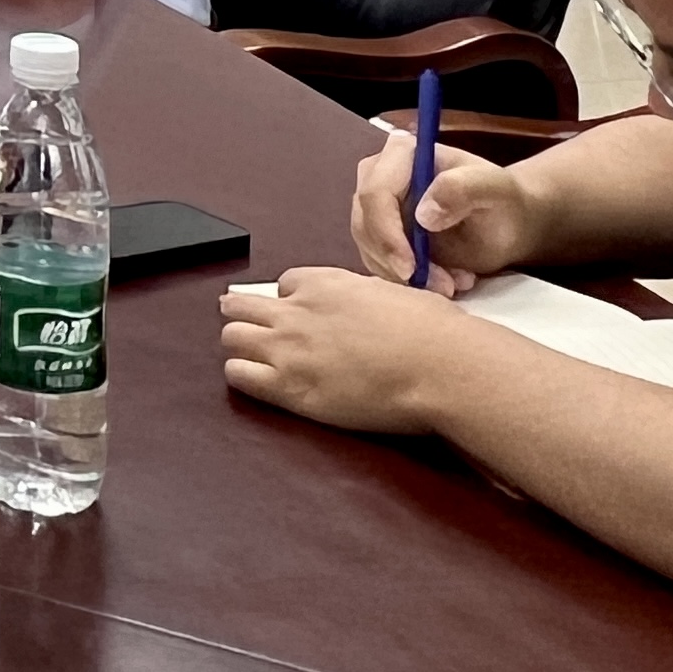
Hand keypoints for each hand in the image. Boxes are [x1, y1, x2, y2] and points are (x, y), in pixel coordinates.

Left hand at [221, 262, 479, 432]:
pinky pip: (239, 375)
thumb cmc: (431, 330)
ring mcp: (288, 349)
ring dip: (240, 344)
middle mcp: (296, 311)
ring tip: (250, 355)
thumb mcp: (392, 292)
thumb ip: (361, 297)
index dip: (291, 300)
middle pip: (242, 305)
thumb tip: (361, 308)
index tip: (300, 314)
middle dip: (245, 314)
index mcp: (323, 283)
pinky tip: (257, 381)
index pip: (284, 284)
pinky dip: (242, 374)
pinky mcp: (290, 388)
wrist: (440, 366)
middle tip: (252, 327)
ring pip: (232, 336)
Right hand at [348, 127, 535, 294]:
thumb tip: (423, 215)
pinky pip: (378, 262)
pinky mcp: (379, 234)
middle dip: (398, 262)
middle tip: (444, 286)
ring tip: (452, 283)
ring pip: (369, 248)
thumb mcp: (493, 188)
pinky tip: (443, 281)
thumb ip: (462, 189)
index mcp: (401, 154)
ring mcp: (376, 206)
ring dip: (406, 276)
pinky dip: (406, 281)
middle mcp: (379, 175)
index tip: (410, 269)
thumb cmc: (501, 199)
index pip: (374, 194)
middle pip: (365, 223)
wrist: (505, 222)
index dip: (386, 234)